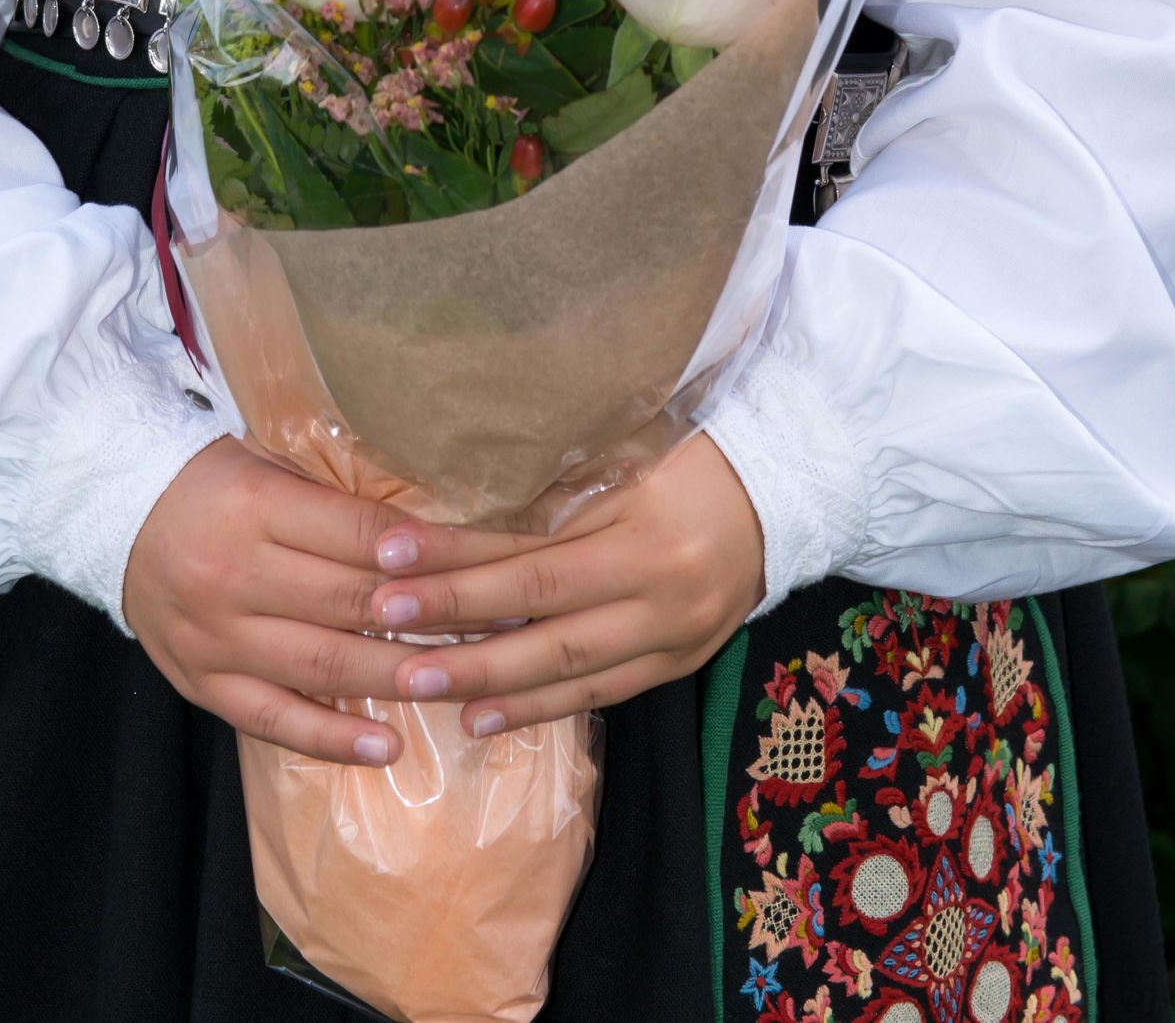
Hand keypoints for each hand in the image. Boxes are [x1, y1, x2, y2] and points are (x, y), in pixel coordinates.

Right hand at [122, 439, 521, 766]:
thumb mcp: (269, 465)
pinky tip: (387, 748)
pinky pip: (272, 719)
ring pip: (320, 666)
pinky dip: (331, 738)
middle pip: (349, 603)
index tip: (487, 567)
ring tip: (459, 686)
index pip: (358, 534)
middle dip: (431, 619)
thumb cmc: (210, 480)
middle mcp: (235, 572)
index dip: (426, 554)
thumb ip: (334, 503)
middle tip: (499, 630)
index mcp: (256, 504)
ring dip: (396, 680)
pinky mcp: (200, 681)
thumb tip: (429, 536)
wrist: (110, 510)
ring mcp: (215, 635)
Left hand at [362, 435, 763, 738]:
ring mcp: (671, 639)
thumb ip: (556, 496)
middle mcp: (657, 595)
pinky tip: (484, 718)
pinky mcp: (677, 665)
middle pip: (542, 621)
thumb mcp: (627, 460)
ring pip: (567, 671)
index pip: (531, 556)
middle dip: (458, 634)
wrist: (789, 495)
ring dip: (488, 684)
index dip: (458, 564)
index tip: (389, 563)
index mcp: (642, 533)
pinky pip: (600, 695)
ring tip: (420, 689)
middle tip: (385, 637)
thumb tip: (462, 516)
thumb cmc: (695, 456)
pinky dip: (539, 708)